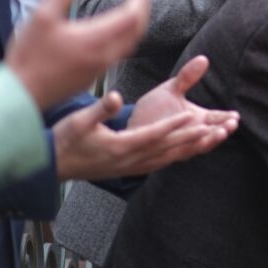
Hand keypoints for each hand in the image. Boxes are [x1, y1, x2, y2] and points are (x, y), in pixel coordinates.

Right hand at [5, 0, 148, 109]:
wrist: (20, 95)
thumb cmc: (29, 56)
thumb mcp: (42, 15)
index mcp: (96, 39)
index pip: (133, 15)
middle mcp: (105, 56)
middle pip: (137, 30)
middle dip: (142, 9)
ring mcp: (101, 69)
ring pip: (130, 44)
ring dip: (135, 24)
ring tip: (130, 8)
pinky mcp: (93, 78)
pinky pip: (118, 55)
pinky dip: (124, 38)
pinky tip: (111, 32)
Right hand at [52, 55, 239, 180]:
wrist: (52, 166)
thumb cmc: (65, 140)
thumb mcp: (79, 121)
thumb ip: (100, 109)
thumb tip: (115, 97)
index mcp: (120, 146)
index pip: (153, 134)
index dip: (174, 125)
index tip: (193, 115)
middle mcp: (130, 160)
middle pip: (167, 147)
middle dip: (192, 138)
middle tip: (215, 129)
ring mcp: (130, 167)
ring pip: (167, 158)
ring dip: (190, 148)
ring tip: (211, 139)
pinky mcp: (129, 169)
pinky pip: (160, 164)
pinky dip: (176, 157)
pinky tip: (187, 152)